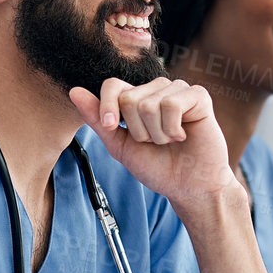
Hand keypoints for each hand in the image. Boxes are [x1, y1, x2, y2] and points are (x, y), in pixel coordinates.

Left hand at [71, 78, 233, 206]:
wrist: (189, 186)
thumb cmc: (158, 167)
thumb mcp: (120, 146)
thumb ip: (98, 120)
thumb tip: (74, 91)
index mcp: (137, 98)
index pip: (113, 85)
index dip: (107, 107)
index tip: (112, 128)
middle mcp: (157, 89)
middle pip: (129, 99)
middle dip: (138, 131)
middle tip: (155, 142)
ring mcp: (178, 90)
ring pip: (149, 104)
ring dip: (157, 133)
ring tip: (170, 140)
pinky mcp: (198, 96)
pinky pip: (171, 104)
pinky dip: (172, 129)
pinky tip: (183, 135)